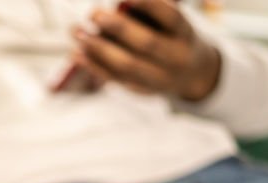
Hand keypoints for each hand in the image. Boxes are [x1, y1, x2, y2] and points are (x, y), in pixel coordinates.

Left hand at [74, 0, 220, 101]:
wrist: (191, 74)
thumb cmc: (172, 35)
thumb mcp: (169, 21)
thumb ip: (148, 12)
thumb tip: (117, 5)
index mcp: (185, 33)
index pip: (171, 17)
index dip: (150, 6)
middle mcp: (176, 57)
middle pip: (147, 43)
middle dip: (118, 28)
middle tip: (94, 13)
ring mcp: (159, 77)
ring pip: (127, 65)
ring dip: (98, 48)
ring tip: (76, 31)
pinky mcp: (140, 89)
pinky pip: (115, 79)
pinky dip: (93, 66)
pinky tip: (76, 53)